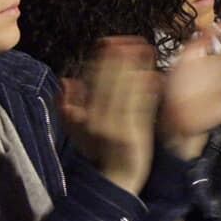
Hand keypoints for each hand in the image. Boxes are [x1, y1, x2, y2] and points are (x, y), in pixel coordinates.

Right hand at [59, 37, 159, 194]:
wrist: (113, 180)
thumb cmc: (98, 151)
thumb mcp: (76, 130)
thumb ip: (69, 106)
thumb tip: (67, 80)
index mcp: (83, 116)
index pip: (90, 81)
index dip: (100, 59)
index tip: (108, 42)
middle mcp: (97, 119)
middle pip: (107, 81)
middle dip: (118, 58)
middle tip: (130, 40)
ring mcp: (116, 127)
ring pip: (125, 90)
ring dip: (135, 68)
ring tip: (145, 49)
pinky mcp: (134, 134)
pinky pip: (141, 107)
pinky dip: (147, 90)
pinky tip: (154, 75)